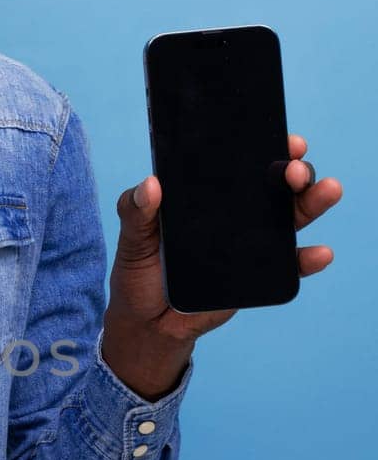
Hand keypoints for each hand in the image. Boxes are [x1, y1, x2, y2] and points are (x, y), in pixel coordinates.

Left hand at [101, 132, 342, 398]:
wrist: (148, 322)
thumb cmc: (140, 271)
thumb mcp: (132, 237)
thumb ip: (135, 210)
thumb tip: (151, 184)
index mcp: (208, 195)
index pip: (241, 163)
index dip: (264, 145)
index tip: (280, 136)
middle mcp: (237, 213)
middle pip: (275, 184)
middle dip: (294, 170)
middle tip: (295, 170)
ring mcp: (252, 243)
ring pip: (291, 216)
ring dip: (313, 202)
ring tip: (326, 191)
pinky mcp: (259, 275)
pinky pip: (290, 265)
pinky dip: (308, 259)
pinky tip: (320, 253)